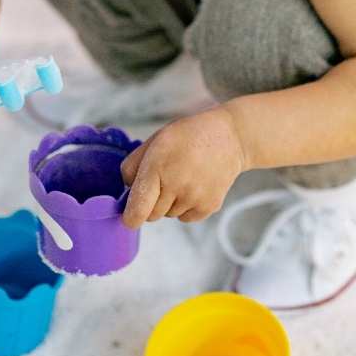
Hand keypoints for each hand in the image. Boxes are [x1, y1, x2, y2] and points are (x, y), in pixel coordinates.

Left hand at [120, 107, 247, 227]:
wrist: (229, 138)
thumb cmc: (187, 136)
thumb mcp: (154, 141)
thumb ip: (132, 166)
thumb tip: (127, 191)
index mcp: (157, 167)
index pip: (137, 210)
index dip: (130, 217)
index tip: (129, 215)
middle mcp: (176, 186)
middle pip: (151, 215)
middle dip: (151, 202)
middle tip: (164, 179)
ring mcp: (194, 198)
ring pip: (169, 215)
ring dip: (170, 203)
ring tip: (183, 177)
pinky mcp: (208, 207)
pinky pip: (185, 218)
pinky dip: (186, 207)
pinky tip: (195, 185)